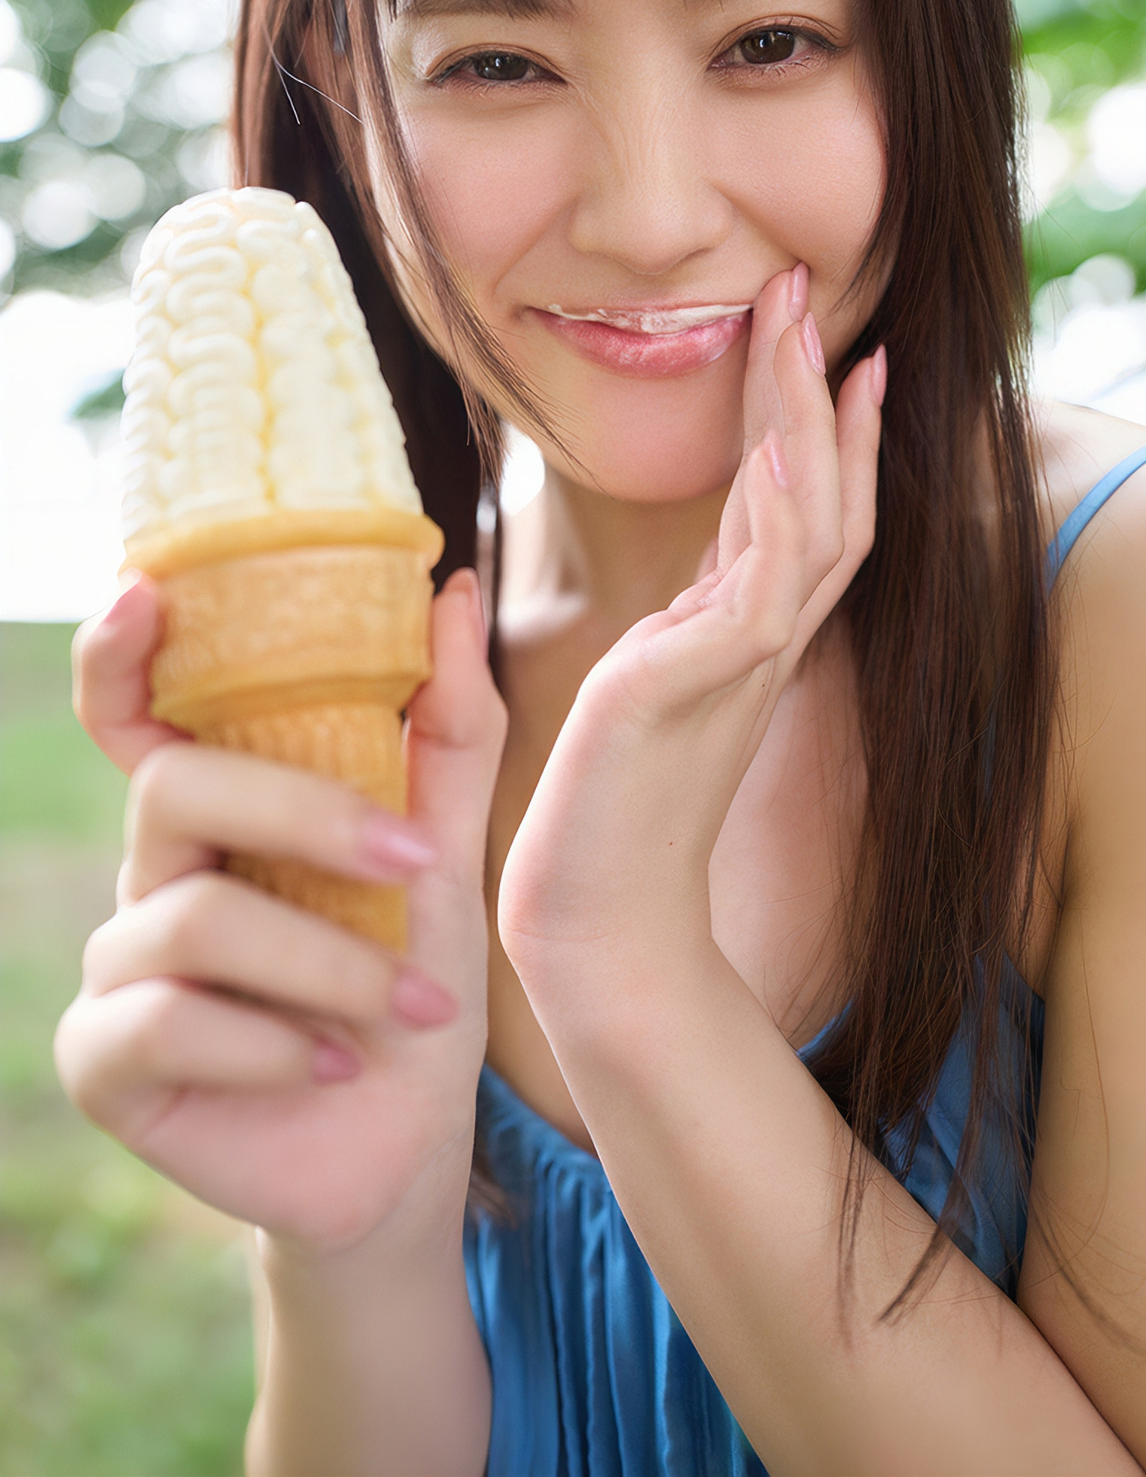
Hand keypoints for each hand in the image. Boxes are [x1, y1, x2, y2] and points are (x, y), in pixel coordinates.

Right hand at [55, 568, 505, 1253]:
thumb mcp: (442, 856)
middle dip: (306, 816)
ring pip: (194, 914)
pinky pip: (165, 1020)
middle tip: (414, 860)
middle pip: (176, 786)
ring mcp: (117, 966)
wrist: (408, 1144)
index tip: (148, 590)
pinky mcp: (103, 1059)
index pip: (139, 713)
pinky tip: (332, 1064)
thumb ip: (445, 731)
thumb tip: (452, 593)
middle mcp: (153, 873)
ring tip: (412, 1008)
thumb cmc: (412, 985)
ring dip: (328, 962)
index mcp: (222, 812)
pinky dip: (272, 1040)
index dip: (119, 651)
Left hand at [497, 265, 883, 976]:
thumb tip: (700, 574)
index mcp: (743, 638)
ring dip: (808, 421)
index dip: (825, 428)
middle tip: (809, 290)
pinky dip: (786, 510)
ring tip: (800, 328)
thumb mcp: (649, 692)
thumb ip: (683, 628)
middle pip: (824, 497)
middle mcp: (760, 644)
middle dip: (819, 390)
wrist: (596, 927)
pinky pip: (768, 586)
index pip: (804, 513)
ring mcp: (739, 665)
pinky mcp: (697, 688)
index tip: (832, 346)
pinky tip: (784, 446)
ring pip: (809, 523)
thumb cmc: (610, 819)